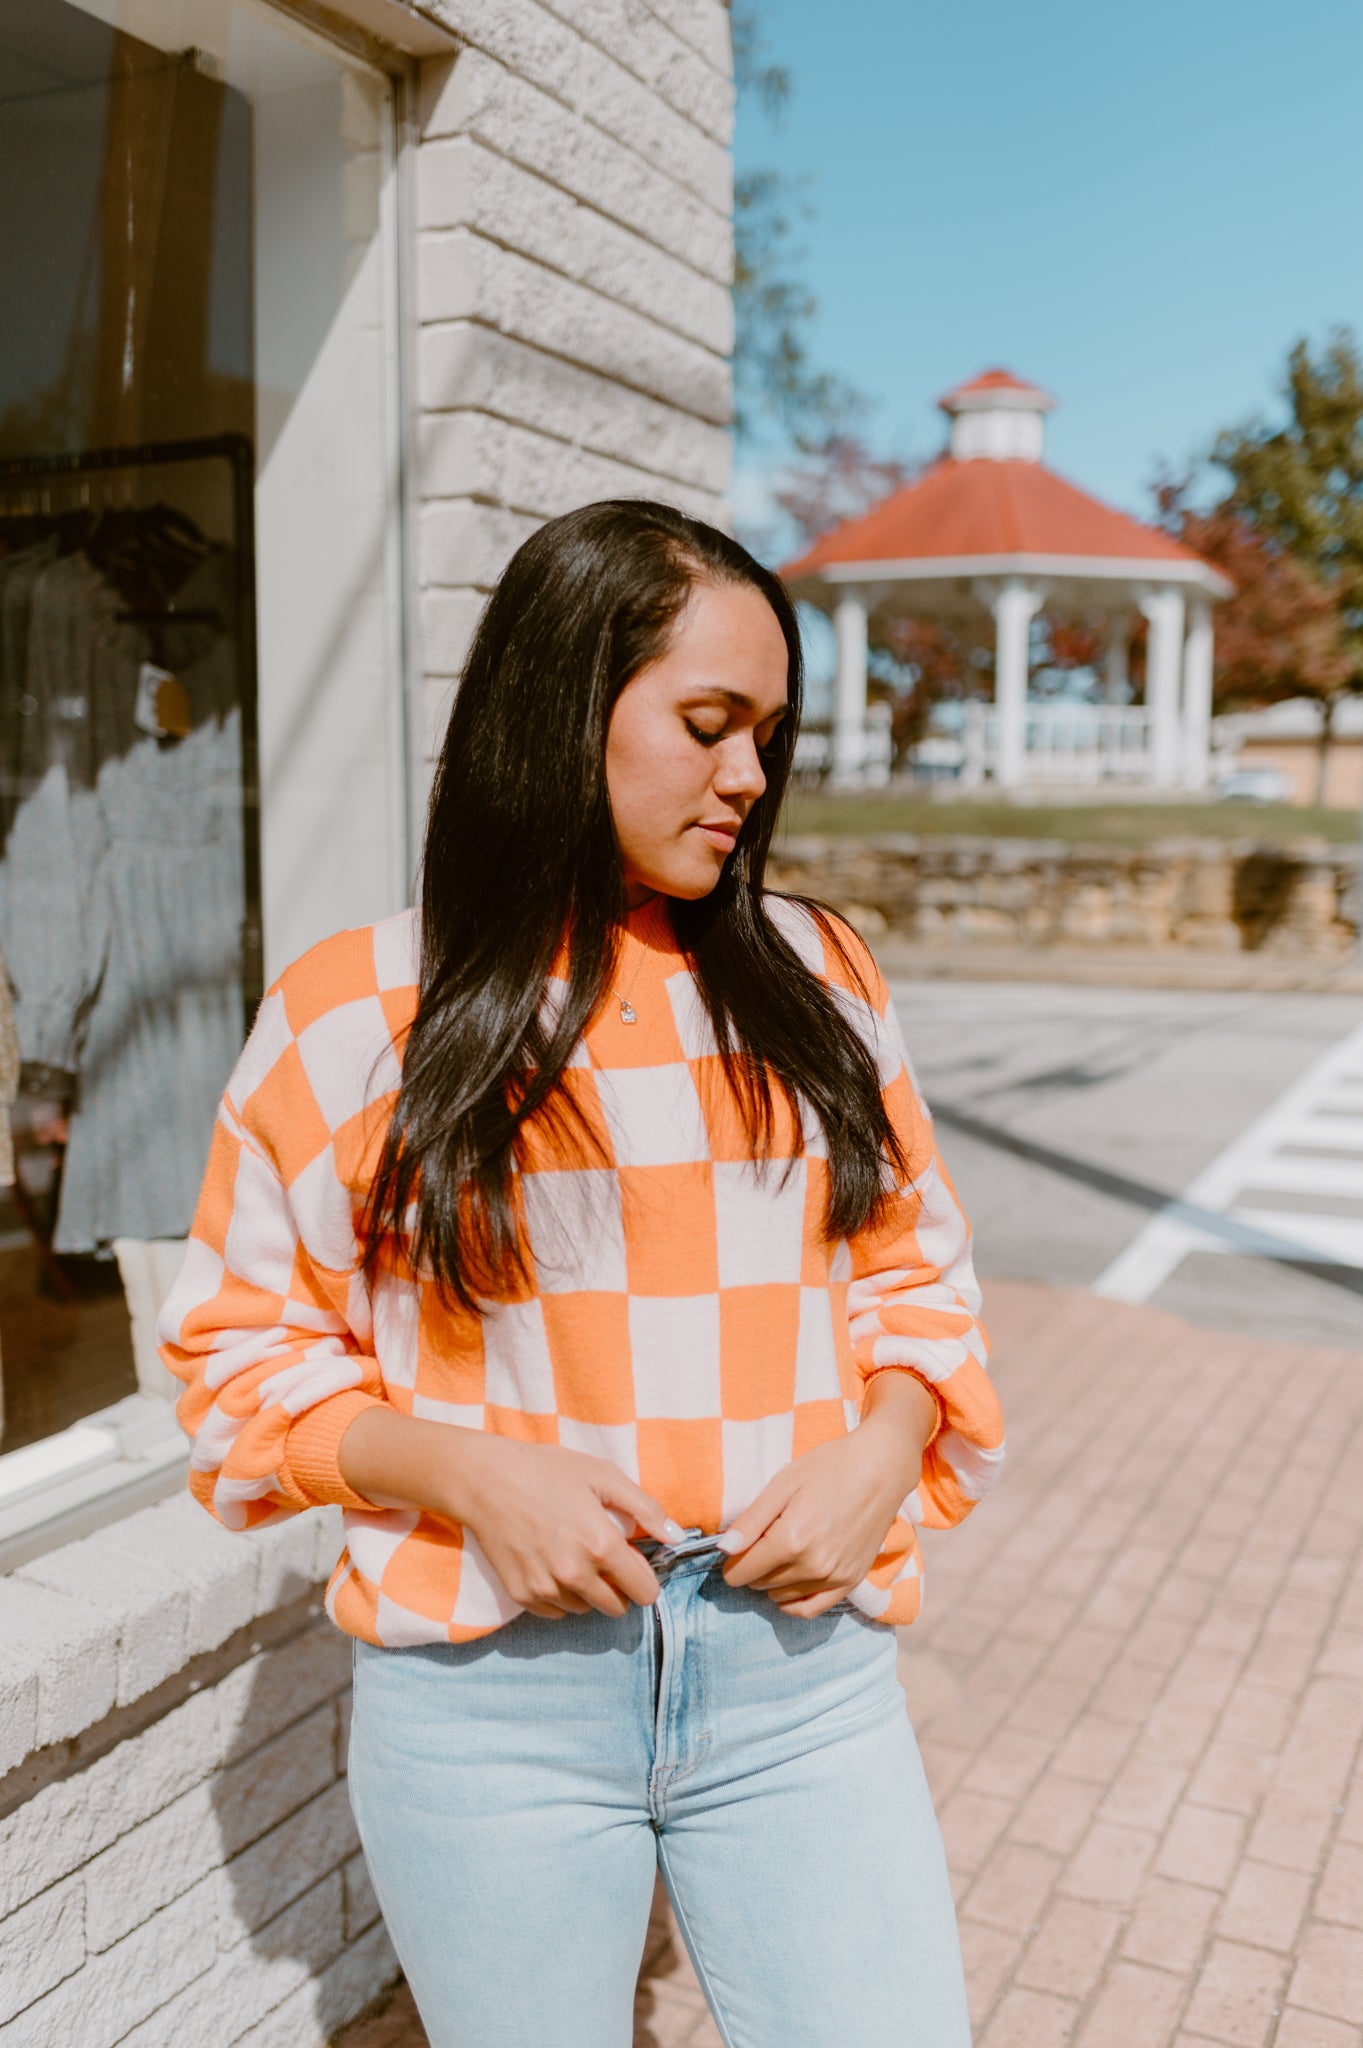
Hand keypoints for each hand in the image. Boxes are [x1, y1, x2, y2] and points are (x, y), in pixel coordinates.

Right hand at [452, 1435, 681, 1620]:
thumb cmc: (547, 1471)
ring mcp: (546, 1588)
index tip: (636, 1563)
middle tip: (602, 1556)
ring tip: (572, 1554)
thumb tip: (676, 1536)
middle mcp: (575, 1575)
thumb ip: (644, 1508)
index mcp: (601, 1546)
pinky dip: (560, 1594)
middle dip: (618, 1587)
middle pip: (617, 1608)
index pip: (645, 1592)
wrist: (485, 1480)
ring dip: (588, 1590)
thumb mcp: (602, 1476)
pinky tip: (551, 1562)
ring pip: (586, 1609)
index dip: (646, 1578)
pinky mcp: (522, 1595)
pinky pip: (556, 1611)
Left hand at [719, 1373, 936, 1618]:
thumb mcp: (782, 1484)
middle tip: (761, 1541)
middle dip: (752, 1567)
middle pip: (760, 1584)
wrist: (880, 1468)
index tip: (733, 1549)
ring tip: (780, 1552)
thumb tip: (724, 1550)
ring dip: (772, 1581)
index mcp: (791, 1540)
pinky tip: (788, 1586)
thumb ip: (751, 1521)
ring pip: (782, 1597)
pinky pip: (812, 1609)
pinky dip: (793, 1603)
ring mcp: (834, 1577)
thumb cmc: (828, 1468)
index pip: (742, 1572)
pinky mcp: (851, 1581)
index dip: (731, 1562)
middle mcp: (812, 1566)